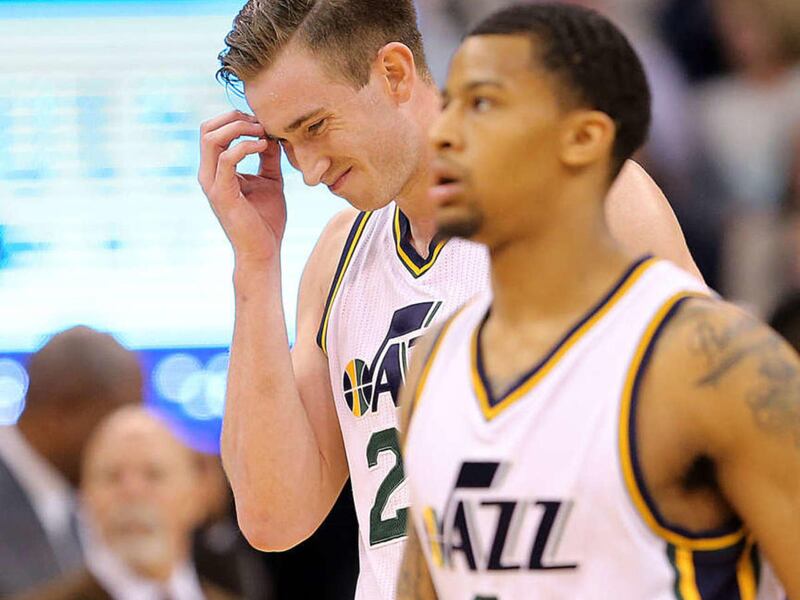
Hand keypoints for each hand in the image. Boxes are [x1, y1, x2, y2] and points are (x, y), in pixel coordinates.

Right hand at [198, 111, 286, 265]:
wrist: (264, 250)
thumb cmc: (266, 219)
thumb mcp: (270, 180)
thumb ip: (268, 157)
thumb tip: (273, 135)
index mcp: (216, 170)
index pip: (213, 130)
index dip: (236, 119)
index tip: (263, 123)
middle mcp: (208, 174)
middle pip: (207, 128)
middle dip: (235, 118)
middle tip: (261, 124)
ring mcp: (212, 184)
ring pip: (211, 138)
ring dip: (239, 128)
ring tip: (263, 133)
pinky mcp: (221, 193)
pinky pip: (226, 158)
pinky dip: (245, 146)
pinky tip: (264, 147)